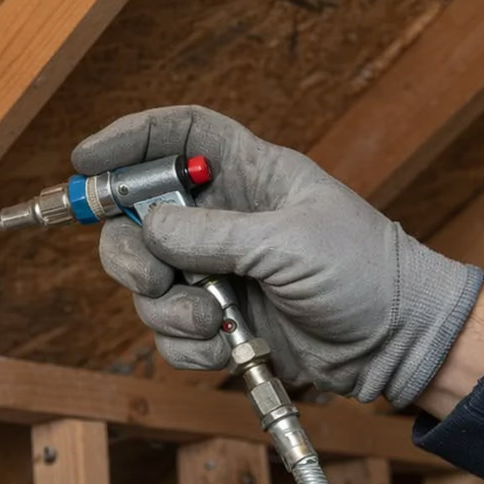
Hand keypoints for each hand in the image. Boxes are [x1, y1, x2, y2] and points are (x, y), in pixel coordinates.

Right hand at [79, 106, 483, 407]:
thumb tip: (150, 227)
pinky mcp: (220, 320)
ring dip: (169, 310)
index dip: (129, 139)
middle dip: (131, 251)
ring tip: (216, 321)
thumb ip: (214, 233)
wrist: (398, 343)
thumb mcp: (291, 242)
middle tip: (151, 279)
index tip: (85, 158)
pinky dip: (188, 346)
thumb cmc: (366, 272)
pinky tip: (225, 347)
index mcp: (248, 175)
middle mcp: (224, 219)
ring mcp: (218, 272)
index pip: (178, 137)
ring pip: (148, 284)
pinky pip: (170, 332)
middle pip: (138, 217)